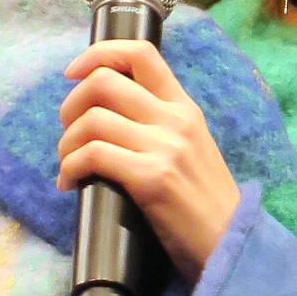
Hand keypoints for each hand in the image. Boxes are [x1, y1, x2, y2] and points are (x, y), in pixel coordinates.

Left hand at [57, 40, 240, 283]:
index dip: (97, 54)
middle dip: (70, 104)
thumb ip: (160, 124)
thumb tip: (109, 113)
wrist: (230, 242)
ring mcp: (163, 147)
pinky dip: (69, 167)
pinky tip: (69, 183)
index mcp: (184, 106)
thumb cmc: (206, 201)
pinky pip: (92, 156)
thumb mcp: (191, 147)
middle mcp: (174, 119)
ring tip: (67, 164)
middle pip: (104, 82)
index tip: (73, 73)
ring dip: (66, 143)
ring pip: (91, 120)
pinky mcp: (150, 178)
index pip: (140, 52)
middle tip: (66, 132)